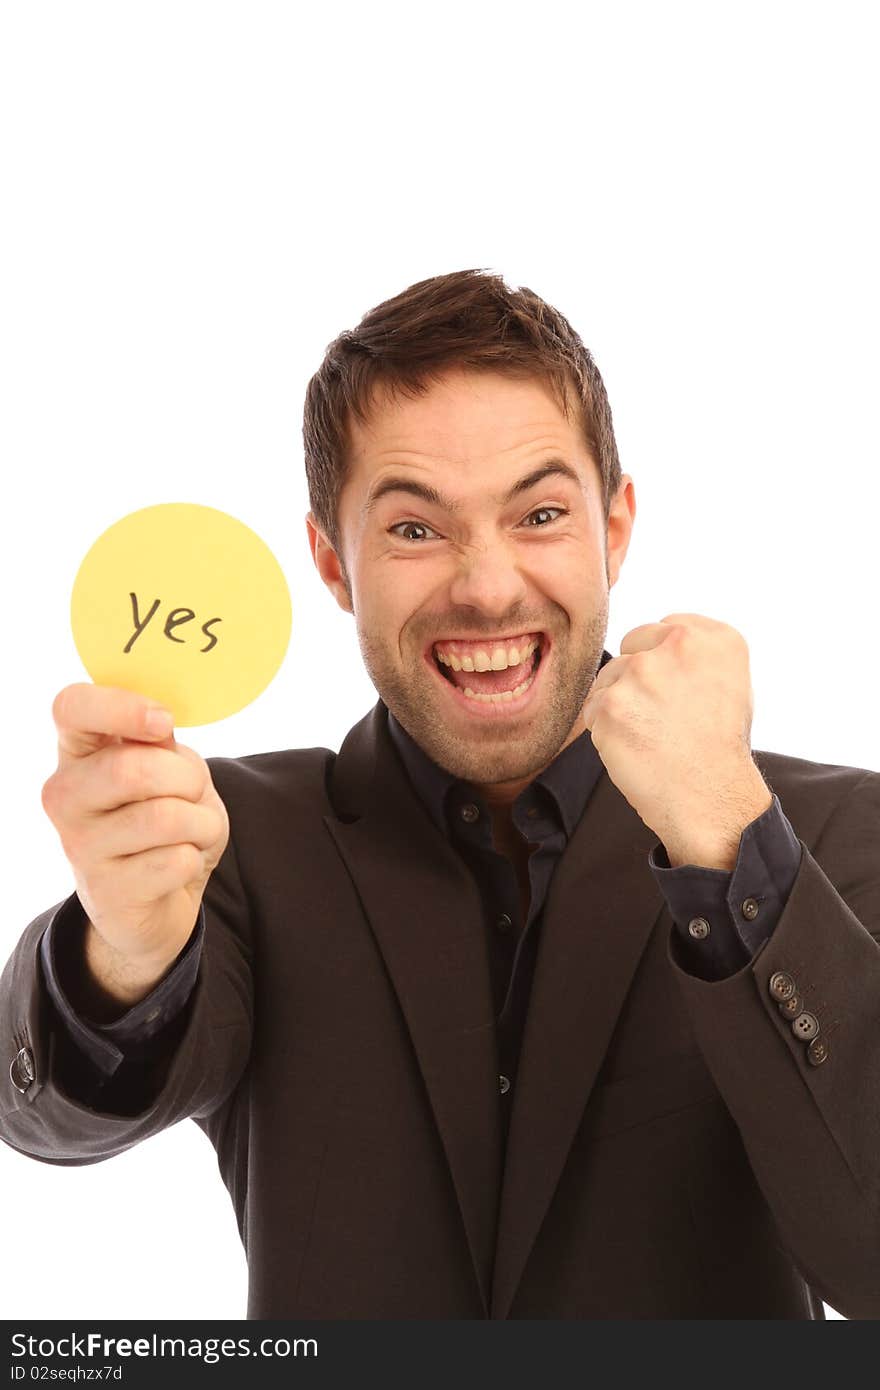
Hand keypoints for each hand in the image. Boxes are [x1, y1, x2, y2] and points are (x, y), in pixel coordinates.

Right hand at [41, 683, 229, 978]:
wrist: (158, 898)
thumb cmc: (163, 815)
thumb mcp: (167, 767)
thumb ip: (158, 743)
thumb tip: (157, 726)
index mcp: (77, 751)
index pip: (72, 707)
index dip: (122, 707)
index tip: (163, 722)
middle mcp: (65, 796)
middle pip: (132, 769)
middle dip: (188, 778)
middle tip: (194, 792)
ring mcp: (80, 846)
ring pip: (164, 818)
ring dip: (202, 822)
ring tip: (194, 830)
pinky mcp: (108, 892)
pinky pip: (176, 861)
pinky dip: (195, 859)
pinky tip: (178, 864)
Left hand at [582, 614, 772, 868]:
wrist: (710, 798)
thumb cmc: (720, 747)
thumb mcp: (730, 683)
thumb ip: (694, 653)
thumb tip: (652, 644)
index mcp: (713, 637)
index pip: (662, 629)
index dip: (663, 664)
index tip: (676, 693)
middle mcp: (678, 645)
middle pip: (632, 648)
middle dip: (637, 678)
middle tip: (661, 718)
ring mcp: (641, 672)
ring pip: (609, 678)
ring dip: (620, 704)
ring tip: (651, 736)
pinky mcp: (611, 703)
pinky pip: (594, 707)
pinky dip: (606, 729)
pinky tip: (634, 747)